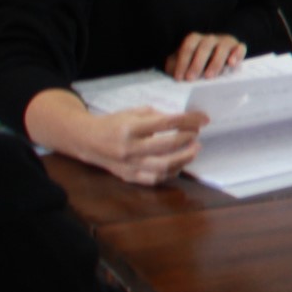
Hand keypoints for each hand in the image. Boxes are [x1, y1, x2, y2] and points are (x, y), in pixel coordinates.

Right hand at [82, 107, 208, 185]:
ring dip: (184, 158)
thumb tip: (184, 121)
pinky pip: (154, 179)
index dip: (188, 120)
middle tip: (197, 135)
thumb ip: (157, 116)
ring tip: (194, 149)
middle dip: (187, 140)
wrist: (87, 140)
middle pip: (166, 146)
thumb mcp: (133, 112)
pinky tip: (180, 163)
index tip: (204, 119)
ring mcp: (129, 165)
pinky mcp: (129, 176)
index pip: (166, 123)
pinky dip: (171, 172)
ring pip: (163, 167)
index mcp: (131, 128)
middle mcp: (130, 148)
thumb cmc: (114, 123)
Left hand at [165, 33, 245, 80]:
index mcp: (195, 39)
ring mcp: (225, 42)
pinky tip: (232, 64)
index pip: (188, 46)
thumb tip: (176, 75)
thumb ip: (175, 67)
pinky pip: (240, 48)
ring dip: (215, 62)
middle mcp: (210, 38)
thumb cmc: (193, 65)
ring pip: (222, 48)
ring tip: (209, 76)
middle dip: (197, 63)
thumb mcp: (180, 65)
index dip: (183, 61)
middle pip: (205, 46)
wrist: (212, 63)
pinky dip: (237, 54)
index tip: (179, 78)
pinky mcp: (238, 48)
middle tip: (191, 79)